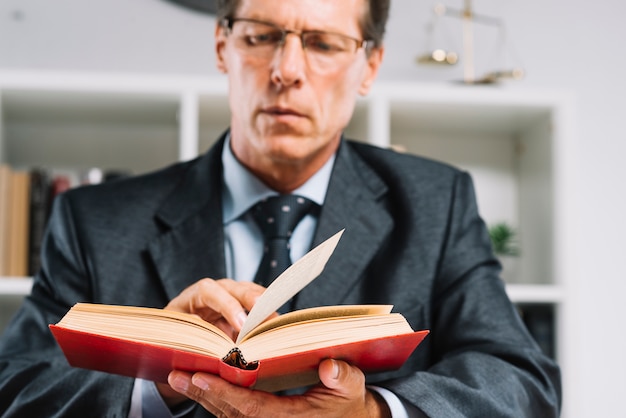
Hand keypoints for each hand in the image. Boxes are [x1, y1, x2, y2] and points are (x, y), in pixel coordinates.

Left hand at [157, 277, 267, 406]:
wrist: (179, 345)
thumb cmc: (174, 340)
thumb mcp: (176, 339)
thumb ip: (192, 337)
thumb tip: (211, 338)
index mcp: (192, 297)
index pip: (209, 291)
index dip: (227, 305)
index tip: (241, 323)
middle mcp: (214, 293)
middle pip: (235, 288)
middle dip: (253, 301)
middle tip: (267, 317)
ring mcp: (231, 298)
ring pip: (251, 294)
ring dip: (264, 307)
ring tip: (275, 323)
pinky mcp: (243, 309)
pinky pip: (258, 307)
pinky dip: (266, 316)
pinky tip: (274, 327)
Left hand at [167, 359, 391, 417]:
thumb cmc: (348, 401)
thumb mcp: (353, 387)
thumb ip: (343, 377)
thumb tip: (329, 366)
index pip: (251, 408)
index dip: (225, 393)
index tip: (202, 377)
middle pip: (230, 413)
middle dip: (203, 394)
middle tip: (177, 374)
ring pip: (227, 415)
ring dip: (203, 397)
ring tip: (179, 376)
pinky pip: (233, 414)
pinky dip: (215, 399)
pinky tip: (200, 384)